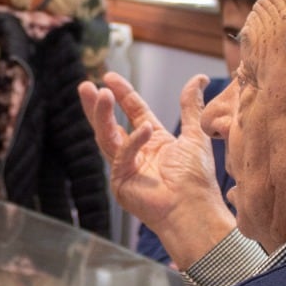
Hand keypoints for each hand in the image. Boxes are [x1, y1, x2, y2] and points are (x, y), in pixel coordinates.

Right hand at [79, 72, 235, 264]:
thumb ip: (191, 107)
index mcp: (152, 141)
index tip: (108, 77)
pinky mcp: (120, 182)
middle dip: (97, 106)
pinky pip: (122, 155)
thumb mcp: (194, 134)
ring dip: (101, 115)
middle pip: (110, 124)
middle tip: (86, 86)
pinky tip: (147, 128)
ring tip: (100, 94)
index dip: (122, 94)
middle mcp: (136, 153)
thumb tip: (199, 79)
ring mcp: (124, 168)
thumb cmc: (196, 179)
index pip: (133, 112)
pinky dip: (134, 140)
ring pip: (106, 137)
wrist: (194, 209)